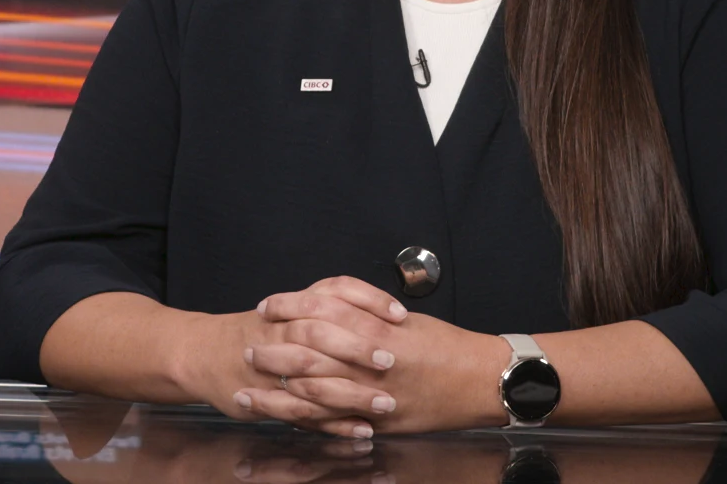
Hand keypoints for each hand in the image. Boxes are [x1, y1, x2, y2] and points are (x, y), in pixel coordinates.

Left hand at [239, 277, 512, 434]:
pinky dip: (305, 420)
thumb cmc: (446, 346)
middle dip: (273, 351)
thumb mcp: (403, 320)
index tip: (267, 306)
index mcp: (375, 329)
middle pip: (308, 352)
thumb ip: (365, 313)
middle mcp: (370, 362)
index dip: (289, 307)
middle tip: (246, 347)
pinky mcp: (378, 421)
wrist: (480, 380)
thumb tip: (330, 304)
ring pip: (313, 393)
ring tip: (248, 389)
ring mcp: (372, 395)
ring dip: (277, 391)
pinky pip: (334, 422)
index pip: (320, 312)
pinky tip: (284, 417)